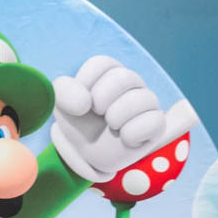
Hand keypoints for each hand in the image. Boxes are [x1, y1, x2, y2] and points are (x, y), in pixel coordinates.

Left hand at [50, 56, 165, 182]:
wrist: (87, 153)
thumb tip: (85, 103)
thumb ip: (62, 92)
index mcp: (110, 71)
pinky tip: (124, 138)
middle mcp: (133, 81)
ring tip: (110, 127)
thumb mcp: (60, 105)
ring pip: (140, 99)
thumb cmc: (78, 123)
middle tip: (97, 115)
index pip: (101, 64)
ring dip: (115, 118)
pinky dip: (131, 135)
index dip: (84, 86)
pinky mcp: (157, 124)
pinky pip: (154, 122)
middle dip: (101, 101)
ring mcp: (147, 102)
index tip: (81, 102)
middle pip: (123, 78)